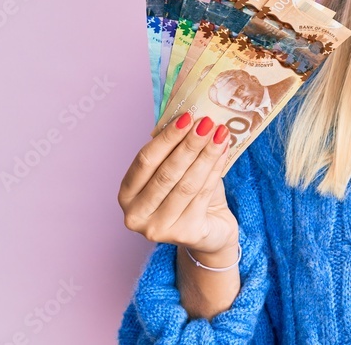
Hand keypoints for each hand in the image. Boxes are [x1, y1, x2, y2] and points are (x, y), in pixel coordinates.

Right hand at [118, 114, 238, 255]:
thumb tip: (187, 115)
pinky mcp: (184, 234)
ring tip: (221, 133)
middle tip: (207, 122)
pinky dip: (215, 170)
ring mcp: (158, 228)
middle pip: (166, 173)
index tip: (186, 117)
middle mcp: (136, 215)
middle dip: (189, 144)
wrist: (210, 230)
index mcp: (127, 194)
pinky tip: (224, 152)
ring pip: (186, 184)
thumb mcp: (176, 170)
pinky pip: (202, 195)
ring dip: (206, 155)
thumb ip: (174, 148)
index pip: (145, 160)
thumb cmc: (189, 195)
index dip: (166, 138)